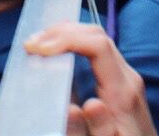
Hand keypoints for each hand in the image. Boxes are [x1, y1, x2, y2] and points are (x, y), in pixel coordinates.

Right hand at [24, 22, 156, 135]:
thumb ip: (89, 129)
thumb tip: (76, 107)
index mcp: (122, 92)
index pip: (98, 46)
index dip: (67, 39)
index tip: (38, 49)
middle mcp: (128, 77)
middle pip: (97, 35)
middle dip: (62, 32)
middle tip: (31, 43)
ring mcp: (126, 76)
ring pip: (98, 38)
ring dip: (67, 34)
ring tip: (38, 42)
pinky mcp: (121, 79)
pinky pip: (98, 50)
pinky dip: (74, 43)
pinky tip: (56, 49)